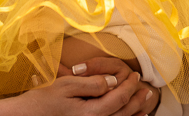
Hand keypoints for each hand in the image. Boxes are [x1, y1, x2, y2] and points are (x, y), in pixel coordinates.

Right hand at [0, 64, 147, 115]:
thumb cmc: (43, 100)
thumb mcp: (67, 85)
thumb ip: (92, 83)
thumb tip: (112, 81)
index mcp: (90, 113)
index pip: (118, 98)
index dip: (129, 86)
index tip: (135, 75)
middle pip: (123, 113)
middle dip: (136, 99)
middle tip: (146, 89)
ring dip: (134, 113)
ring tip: (144, 104)